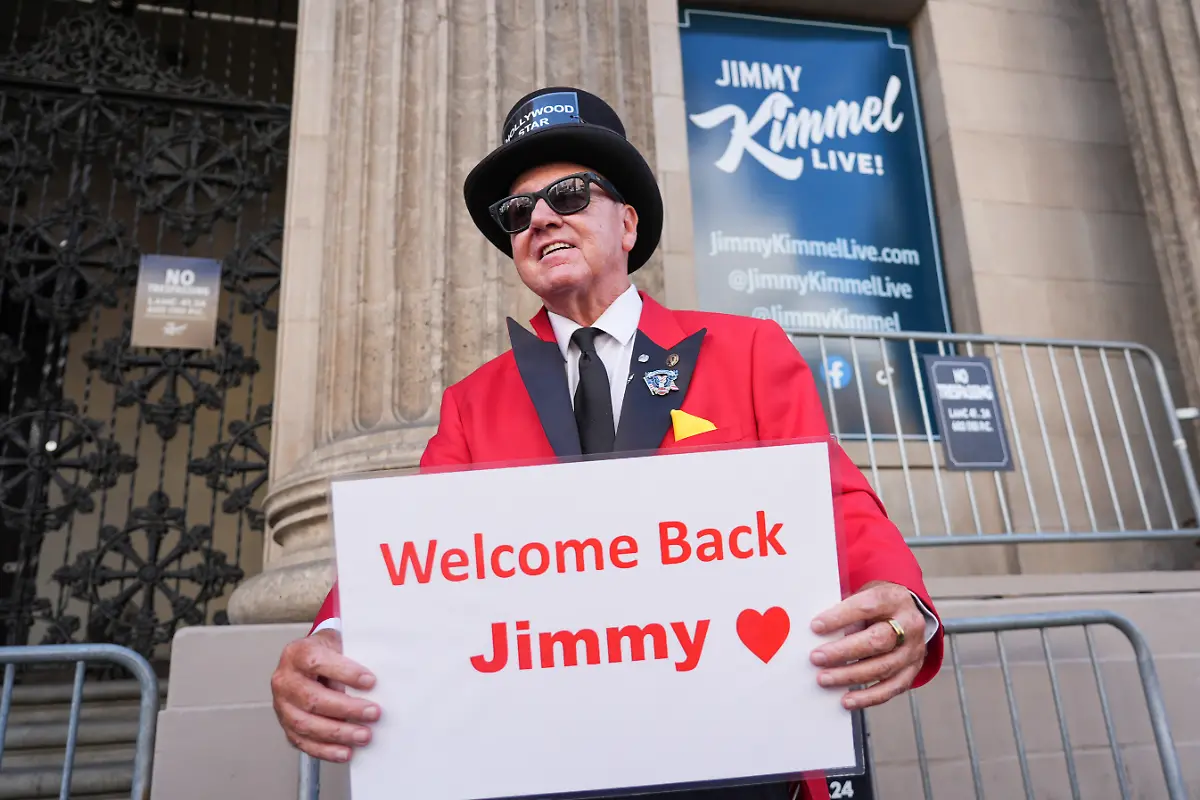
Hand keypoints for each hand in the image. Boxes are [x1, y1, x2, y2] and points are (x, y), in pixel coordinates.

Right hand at [270, 628, 380, 761]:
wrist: (306, 661)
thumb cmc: (324, 652)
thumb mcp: (337, 643)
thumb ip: (351, 656)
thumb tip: (373, 681)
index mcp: (297, 654)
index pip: (317, 663)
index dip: (345, 673)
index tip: (370, 681)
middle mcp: (285, 680)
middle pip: (312, 699)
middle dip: (347, 709)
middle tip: (373, 713)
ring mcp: (282, 705)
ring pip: (306, 724)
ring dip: (338, 733)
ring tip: (363, 735)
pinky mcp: (286, 725)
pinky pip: (303, 742)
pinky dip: (326, 750)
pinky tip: (345, 751)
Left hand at [808, 581, 926, 709]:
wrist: (909, 612)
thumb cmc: (879, 605)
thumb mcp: (864, 595)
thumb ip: (846, 612)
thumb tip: (816, 633)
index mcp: (893, 599)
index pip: (867, 607)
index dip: (840, 617)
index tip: (816, 626)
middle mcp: (909, 625)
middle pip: (877, 640)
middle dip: (843, 651)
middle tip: (817, 658)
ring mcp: (913, 650)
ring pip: (883, 667)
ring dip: (850, 676)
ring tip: (825, 679)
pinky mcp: (913, 670)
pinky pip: (892, 688)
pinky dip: (868, 697)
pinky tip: (848, 700)